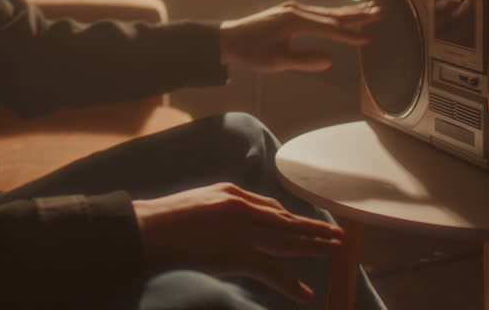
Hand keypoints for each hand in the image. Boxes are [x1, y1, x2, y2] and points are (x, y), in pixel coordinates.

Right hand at [132, 182, 343, 302]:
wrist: (149, 229)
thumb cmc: (167, 217)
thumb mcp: (202, 200)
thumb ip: (226, 205)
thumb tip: (244, 215)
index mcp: (234, 194)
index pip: (273, 208)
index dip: (294, 219)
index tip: (309, 224)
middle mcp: (244, 209)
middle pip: (287, 222)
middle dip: (314, 229)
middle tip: (339, 235)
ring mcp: (242, 233)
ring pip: (287, 241)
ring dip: (314, 247)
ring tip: (336, 252)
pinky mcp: (237, 256)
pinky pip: (271, 271)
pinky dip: (290, 284)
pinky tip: (306, 293)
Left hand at [219, 0, 380, 72]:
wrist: (230, 38)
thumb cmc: (250, 51)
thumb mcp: (276, 62)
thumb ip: (303, 61)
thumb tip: (328, 60)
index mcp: (293, 22)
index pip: (328, 29)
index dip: (349, 35)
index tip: (368, 39)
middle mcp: (296, 10)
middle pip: (332, 14)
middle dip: (357, 15)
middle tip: (379, 12)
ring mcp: (294, 9)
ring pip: (327, 11)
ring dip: (349, 11)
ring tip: (371, 9)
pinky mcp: (291, 11)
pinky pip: (319, 12)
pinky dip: (335, 13)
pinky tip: (345, 14)